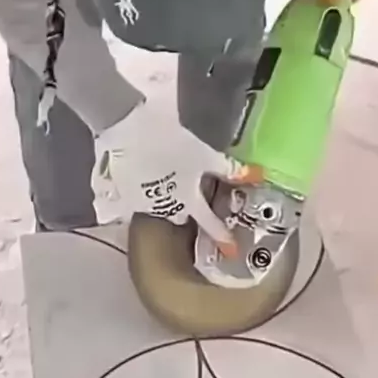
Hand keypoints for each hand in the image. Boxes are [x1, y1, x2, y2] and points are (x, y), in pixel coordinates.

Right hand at [93, 98, 261, 255]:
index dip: (222, 236)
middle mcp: (164, 207)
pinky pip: (132, 202)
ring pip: (156, 210)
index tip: (230, 251)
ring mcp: (139, 202)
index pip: (209, 223)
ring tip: (165, 191)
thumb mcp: (203, 154)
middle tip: (189, 207)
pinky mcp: (120, 192)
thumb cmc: (170, 141)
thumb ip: (228, 170)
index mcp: (187, 199)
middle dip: (185, 215)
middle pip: (179, 218)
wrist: (126, 127)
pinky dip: (139, 196)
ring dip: (163, 204)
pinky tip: (140, 184)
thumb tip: (257, 176)